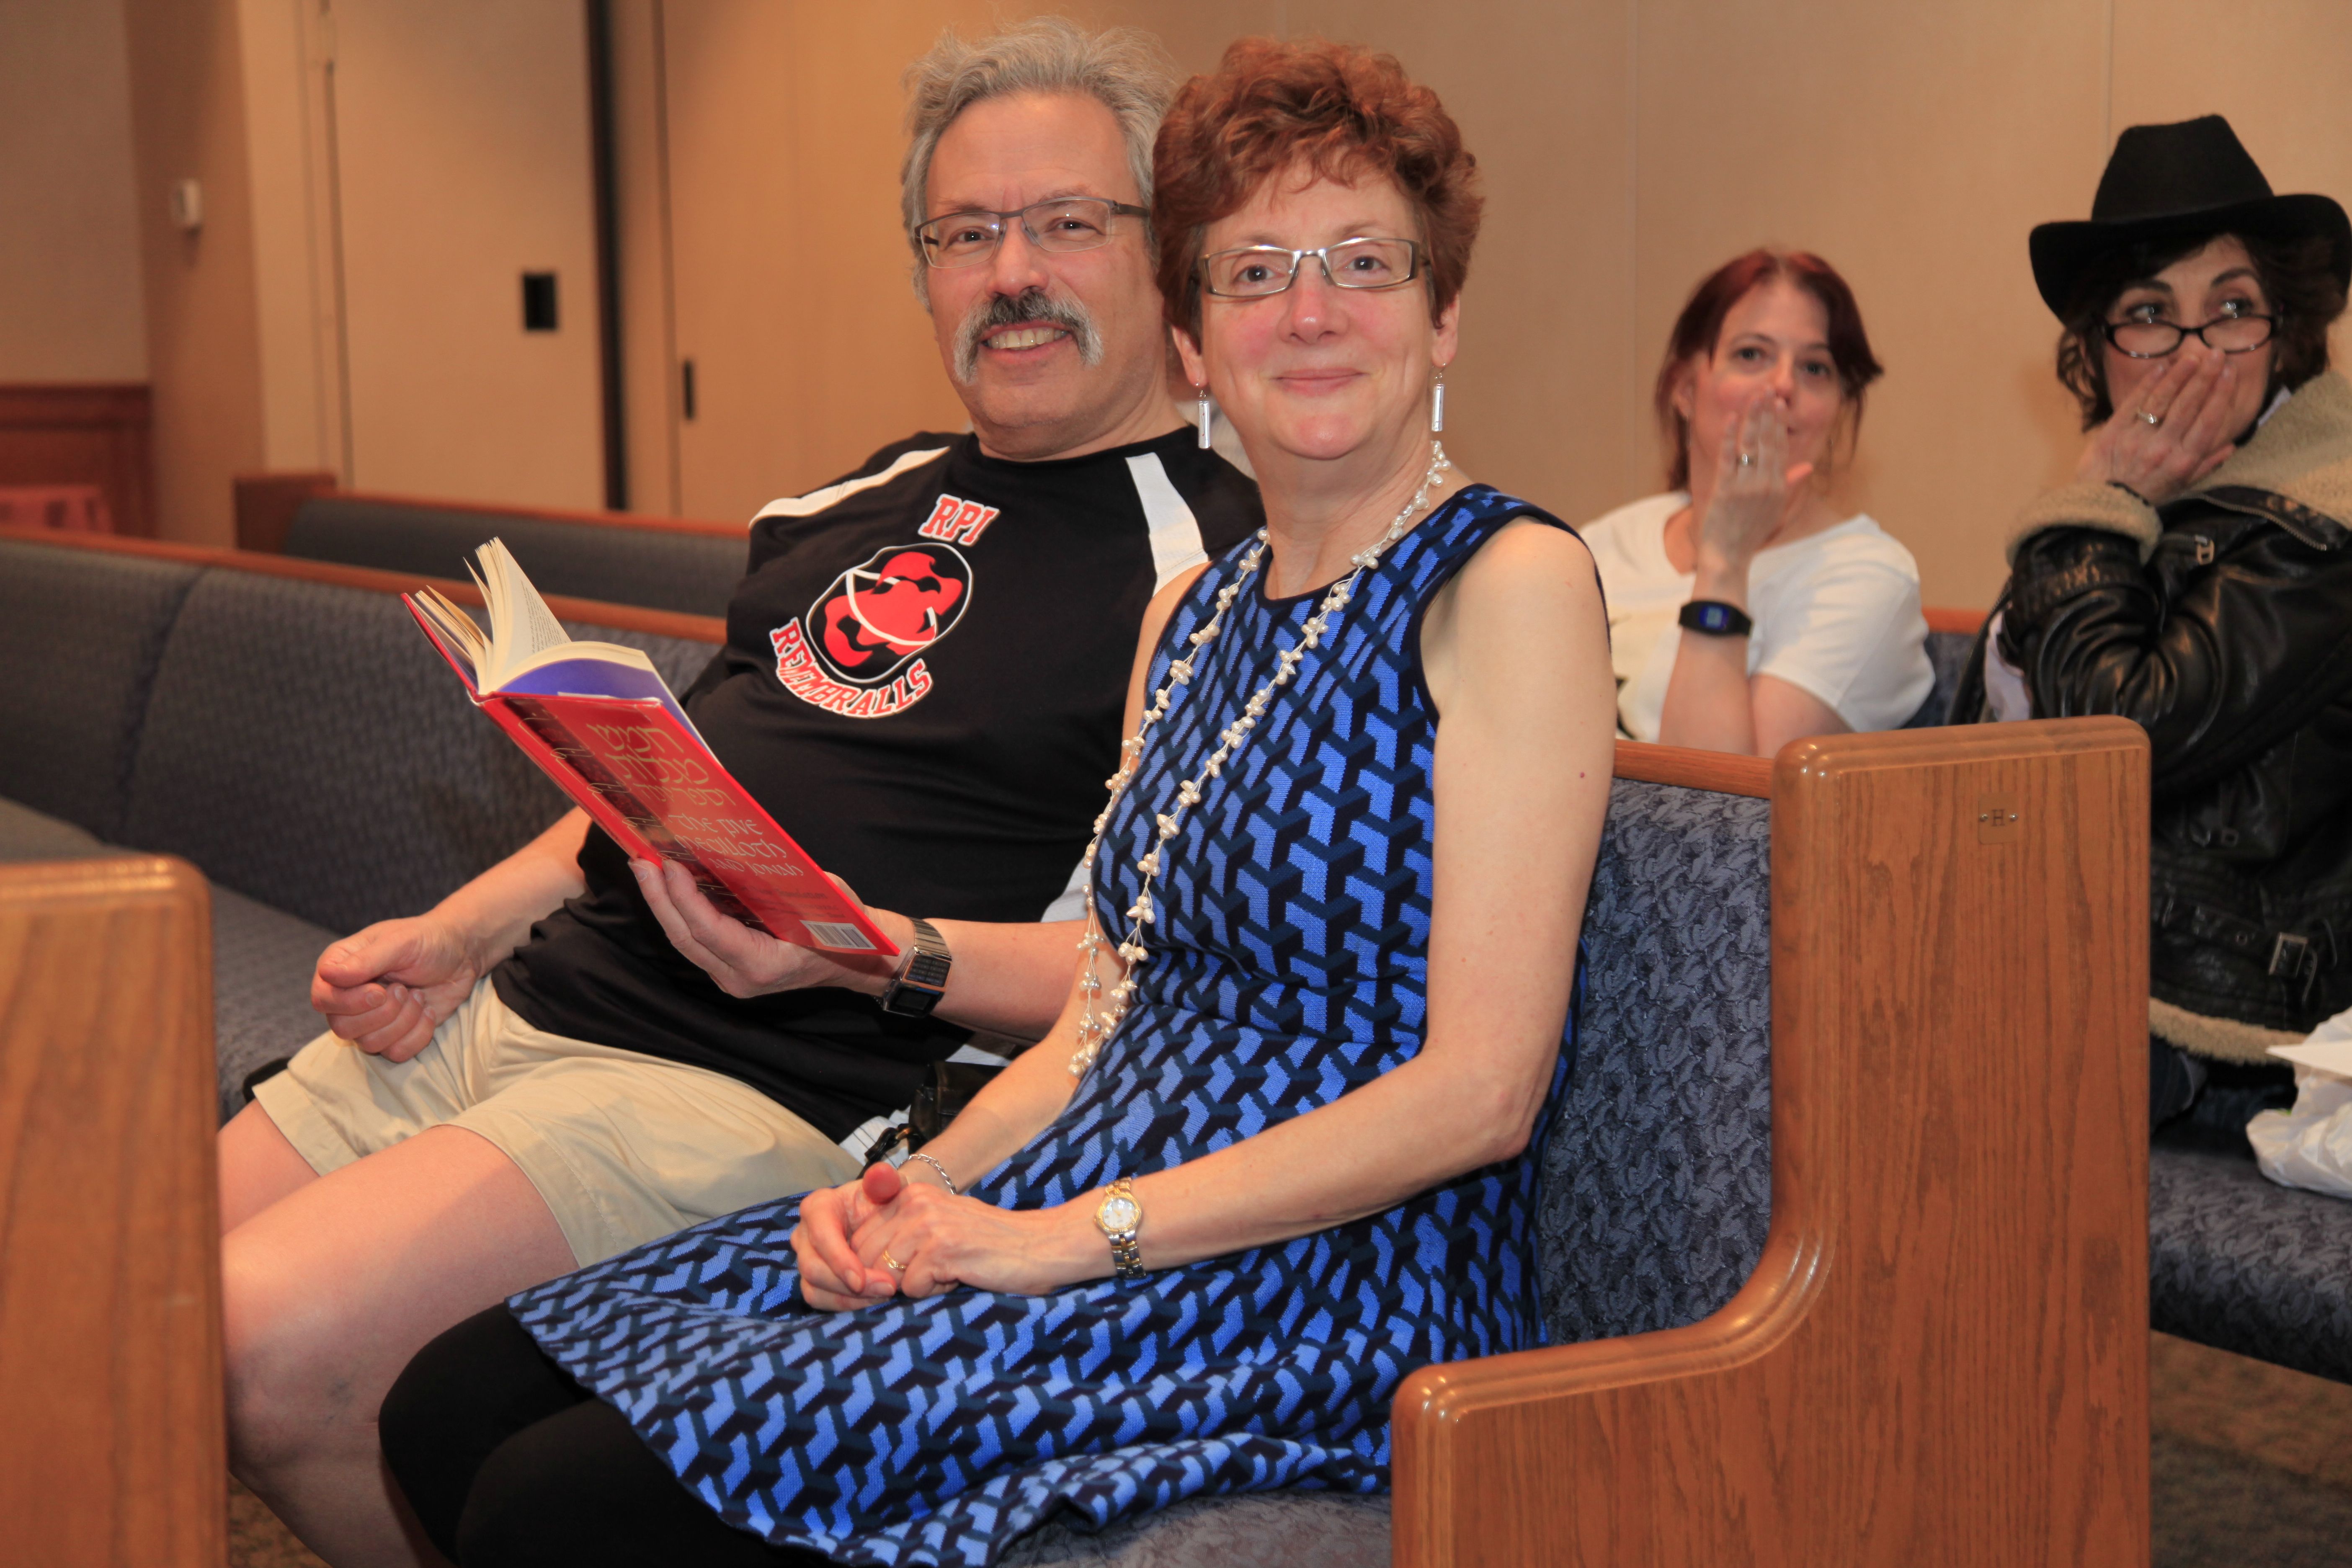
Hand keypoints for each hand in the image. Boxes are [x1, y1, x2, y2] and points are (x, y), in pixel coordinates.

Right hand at [309, 915, 483, 1060]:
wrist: (461, 955)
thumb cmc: (427, 941)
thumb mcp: (400, 942)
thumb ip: (365, 960)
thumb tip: (328, 975)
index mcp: (341, 967)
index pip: (323, 998)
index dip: (348, 1002)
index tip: (380, 991)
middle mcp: (349, 996)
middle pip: (341, 1028)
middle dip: (382, 1013)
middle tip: (404, 989)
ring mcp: (370, 1019)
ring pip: (369, 1043)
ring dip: (403, 1021)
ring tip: (418, 996)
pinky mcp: (394, 1035)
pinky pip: (395, 1053)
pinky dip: (418, 1035)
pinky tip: (428, 1012)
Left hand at [630, 858, 899, 998]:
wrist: (857, 962)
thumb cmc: (846, 928)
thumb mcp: (822, 898)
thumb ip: (780, 884)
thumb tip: (736, 853)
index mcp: (763, 965)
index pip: (708, 931)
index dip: (683, 897)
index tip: (668, 864)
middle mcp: (739, 979)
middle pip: (685, 938)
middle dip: (659, 897)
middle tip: (641, 860)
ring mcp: (731, 978)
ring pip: (685, 941)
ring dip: (663, 904)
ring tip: (646, 868)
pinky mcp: (728, 969)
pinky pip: (696, 941)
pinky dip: (679, 912)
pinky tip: (669, 886)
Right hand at [792, 1164, 913, 1309]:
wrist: (883, 1216)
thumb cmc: (883, 1200)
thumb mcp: (887, 1186)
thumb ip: (884, 1180)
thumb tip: (880, 1175)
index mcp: (818, 1207)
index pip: (821, 1235)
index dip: (839, 1259)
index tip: (862, 1278)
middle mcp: (805, 1234)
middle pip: (813, 1267)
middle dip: (847, 1285)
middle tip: (886, 1290)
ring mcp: (806, 1258)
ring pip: (814, 1288)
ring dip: (847, 1299)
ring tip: (882, 1297)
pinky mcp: (813, 1279)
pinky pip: (820, 1299)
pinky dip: (845, 1305)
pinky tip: (871, 1301)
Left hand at [841, 1160, 1093, 1300]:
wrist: (1040, 1247)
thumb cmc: (990, 1244)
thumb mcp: (941, 1225)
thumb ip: (902, 1234)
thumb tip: (858, 1262)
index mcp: (911, 1195)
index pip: (859, 1239)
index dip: (871, 1268)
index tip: (897, 1276)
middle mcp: (916, 1203)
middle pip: (866, 1258)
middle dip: (888, 1280)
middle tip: (929, 1277)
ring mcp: (928, 1224)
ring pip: (885, 1274)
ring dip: (913, 1284)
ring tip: (947, 1273)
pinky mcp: (943, 1248)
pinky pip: (912, 1287)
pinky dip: (933, 1291)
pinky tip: (959, 1277)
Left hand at [1692, 388, 1815, 579]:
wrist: (1729, 556)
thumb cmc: (1750, 532)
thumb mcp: (1776, 509)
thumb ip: (1790, 484)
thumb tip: (1808, 466)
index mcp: (1778, 487)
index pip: (1780, 448)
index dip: (1779, 424)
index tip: (1778, 403)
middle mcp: (1765, 484)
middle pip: (1768, 441)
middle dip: (1768, 414)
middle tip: (1768, 389)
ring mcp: (1745, 486)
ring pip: (1751, 445)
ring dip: (1753, 418)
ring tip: (1755, 396)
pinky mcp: (1725, 490)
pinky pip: (1728, 458)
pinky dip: (1729, 437)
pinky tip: (1731, 419)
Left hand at [2075, 347, 2239, 504]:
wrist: (2102, 506)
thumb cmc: (2146, 495)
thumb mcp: (2181, 486)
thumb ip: (2206, 465)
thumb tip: (2231, 445)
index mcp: (2183, 461)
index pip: (2208, 421)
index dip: (2221, 394)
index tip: (2230, 372)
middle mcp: (2162, 448)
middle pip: (2188, 405)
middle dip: (2205, 377)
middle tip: (2217, 354)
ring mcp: (2136, 438)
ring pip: (2161, 400)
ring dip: (2179, 375)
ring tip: (2192, 356)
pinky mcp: (2112, 432)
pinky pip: (2133, 402)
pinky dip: (2148, 383)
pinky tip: (2161, 366)